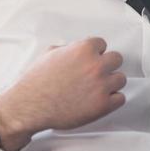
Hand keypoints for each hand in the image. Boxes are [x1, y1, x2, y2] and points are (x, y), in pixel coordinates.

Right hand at [0, 37, 125, 150]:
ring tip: (96, 89)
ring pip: (121, 79)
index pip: (102, 44)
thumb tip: (77, 48)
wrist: (29, 106)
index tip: (90, 60)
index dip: (95, 53)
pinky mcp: (103, 105)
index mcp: (84, 49)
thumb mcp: (50, 54)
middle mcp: (95, 65)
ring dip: (110, 83)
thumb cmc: (36, 81)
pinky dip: (112, 100)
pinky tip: (100, 100)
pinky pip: (120, 99)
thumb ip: (69, 48)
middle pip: (117, 59)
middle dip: (106, 66)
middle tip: (96, 74)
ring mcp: (101, 85)